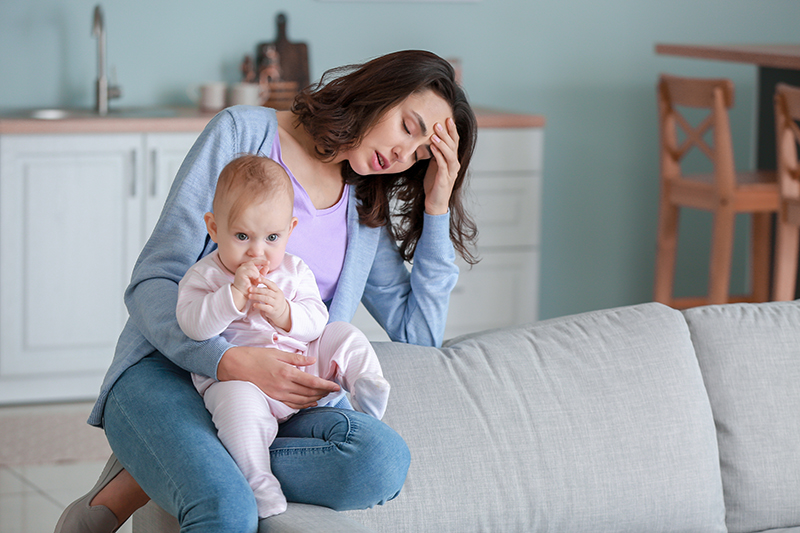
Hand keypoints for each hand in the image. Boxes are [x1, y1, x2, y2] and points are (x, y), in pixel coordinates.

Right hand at [218, 345, 339, 408]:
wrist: (235, 366)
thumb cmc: (255, 356)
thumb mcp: (277, 352)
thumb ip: (296, 359)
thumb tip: (311, 360)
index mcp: (286, 372)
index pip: (312, 382)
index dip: (326, 385)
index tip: (336, 386)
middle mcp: (283, 386)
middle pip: (309, 393)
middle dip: (323, 392)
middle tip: (333, 390)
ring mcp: (277, 394)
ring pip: (302, 400)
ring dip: (315, 399)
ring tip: (325, 395)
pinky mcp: (273, 398)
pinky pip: (291, 404)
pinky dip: (303, 405)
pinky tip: (310, 403)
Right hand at [231, 259, 268, 310]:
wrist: (242, 294)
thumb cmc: (249, 287)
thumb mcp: (257, 279)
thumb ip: (261, 273)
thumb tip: (267, 266)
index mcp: (245, 267)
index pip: (254, 261)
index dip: (261, 261)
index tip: (268, 262)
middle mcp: (242, 267)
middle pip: (254, 263)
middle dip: (258, 271)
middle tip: (258, 279)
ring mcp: (240, 269)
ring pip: (253, 267)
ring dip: (256, 274)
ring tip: (256, 281)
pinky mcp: (240, 273)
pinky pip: (251, 272)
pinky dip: (254, 276)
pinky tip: (255, 281)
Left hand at [249, 278, 290, 329]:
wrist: (282, 312)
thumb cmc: (275, 300)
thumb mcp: (274, 293)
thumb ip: (267, 287)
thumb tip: (257, 278)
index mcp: (277, 291)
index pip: (272, 284)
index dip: (264, 281)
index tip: (257, 279)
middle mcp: (278, 297)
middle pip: (267, 291)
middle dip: (258, 290)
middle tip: (249, 289)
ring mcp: (276, 304)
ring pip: (266, 299)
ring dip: (257, 297)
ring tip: (249, 296)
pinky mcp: (273, 311)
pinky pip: (266, 307)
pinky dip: (259, 305)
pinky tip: (254, 304)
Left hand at [423, 117, 460, 215]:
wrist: (434, 203)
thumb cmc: (434, 184)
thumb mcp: (435, 165)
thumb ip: (436, 154)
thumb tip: (432, 140)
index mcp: (452, 160)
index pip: (454, 142)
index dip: (452, 130)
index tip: (447, 118)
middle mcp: (454, 165)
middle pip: (453, 146)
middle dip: (446, 133)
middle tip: (438, 123)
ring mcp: (450, 172)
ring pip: (449, 154)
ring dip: (442, 143)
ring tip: (434, 134)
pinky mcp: (444, 179)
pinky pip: (442, 165)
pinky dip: (438, 155)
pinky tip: (432, 147)